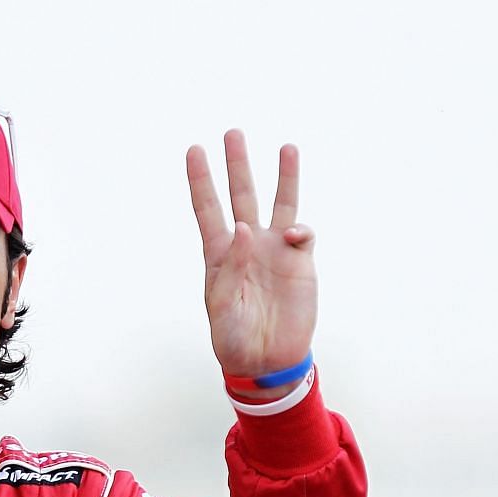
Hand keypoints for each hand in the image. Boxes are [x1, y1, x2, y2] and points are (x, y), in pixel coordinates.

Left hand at [186, 130, 316, 385]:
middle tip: (233, 133)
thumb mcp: (222, 307)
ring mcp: (276, 251)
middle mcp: (248, 245)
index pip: (208, 208)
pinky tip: (296, 235)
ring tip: (287, 148)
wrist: (266, 362)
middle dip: (237, 165)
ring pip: (280, 204)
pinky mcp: (300, 263)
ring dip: (284, 177)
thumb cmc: (234, 339)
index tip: (194, 150)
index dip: (201, 180)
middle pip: (242, 195)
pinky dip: (301, 228)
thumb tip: (245, 227)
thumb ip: (232, 267)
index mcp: (221, 255)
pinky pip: (303, 234)